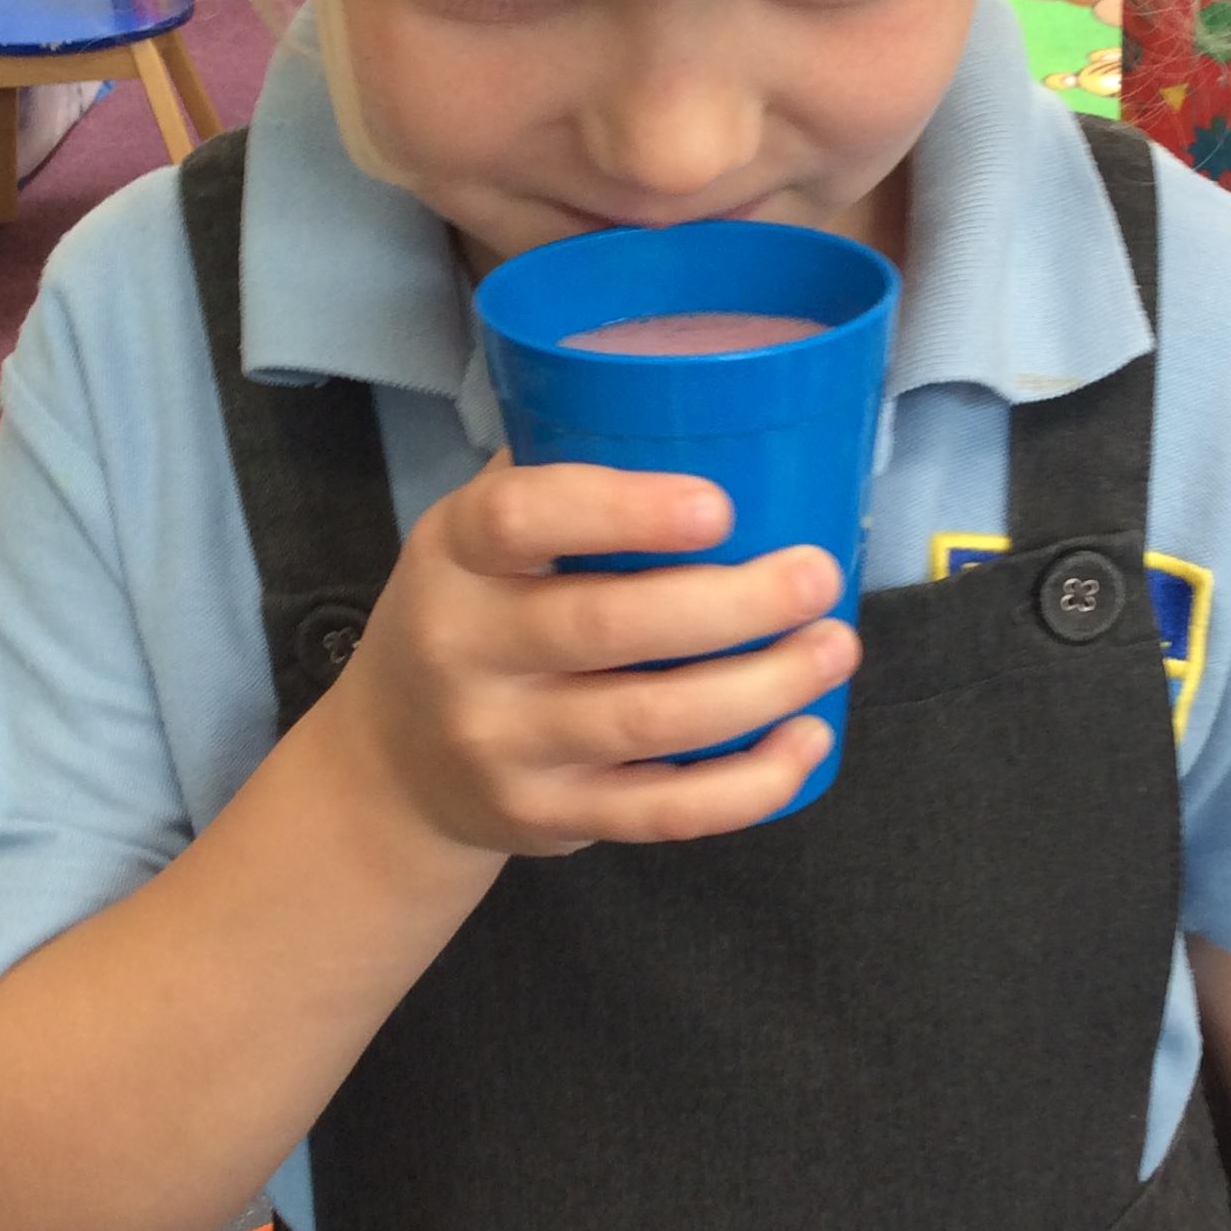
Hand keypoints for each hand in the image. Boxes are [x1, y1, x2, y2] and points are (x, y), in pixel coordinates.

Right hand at [318, 458, 856, 856]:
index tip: (719, 507)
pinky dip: (749, 783)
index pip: (520, 518)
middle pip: (606, 626)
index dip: (624, 509)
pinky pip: (663, 812)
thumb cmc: (475, 613)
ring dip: (762, 687)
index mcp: (454, 553)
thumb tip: (711, 411)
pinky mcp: (550, 818)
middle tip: (819, 576)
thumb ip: (563, 478)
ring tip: (835, 647)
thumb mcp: (477, 538)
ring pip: (650, 722)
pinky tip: (807, 737)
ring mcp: (505, 745)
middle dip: (733, 605)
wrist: (395, 765)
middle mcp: (466, 649)